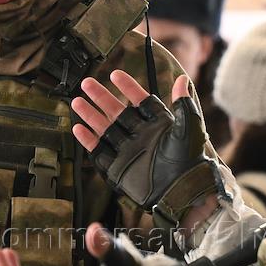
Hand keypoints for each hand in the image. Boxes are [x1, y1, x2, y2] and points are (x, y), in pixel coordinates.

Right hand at [71, 70, 220, 227]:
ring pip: (104, 129)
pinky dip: (88, 141)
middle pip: (116, 112)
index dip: (128, 88)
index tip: (115, 75)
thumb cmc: (188, 161)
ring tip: (76, 102)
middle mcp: (140, 135)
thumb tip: (182, 79)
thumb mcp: (189, 128)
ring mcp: (127, 151)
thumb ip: (183, 105)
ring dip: (90, 116)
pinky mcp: (118, 167)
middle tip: (87, 83)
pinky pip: (99, 152)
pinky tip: (78, 128)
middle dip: (101, 97)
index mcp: (157, 125)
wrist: (180, 190)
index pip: (140, 101)